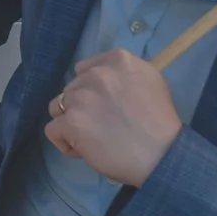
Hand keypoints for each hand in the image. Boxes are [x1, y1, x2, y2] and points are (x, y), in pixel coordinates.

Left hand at [45, 49, 180, 187]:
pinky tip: (83, 150)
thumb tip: (104, 79)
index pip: (86, 69)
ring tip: (91, 138)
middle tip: (104, 125)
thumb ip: (123, 74)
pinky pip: (52, 130)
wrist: (163, 154)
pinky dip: (64, 142)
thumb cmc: (161, 123)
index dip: (91, 90)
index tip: (105, 106)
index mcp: (118, 60)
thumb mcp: (151, 82)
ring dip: (70, 121)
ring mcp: (81, 97)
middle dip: (83, 107)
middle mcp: (97, 74)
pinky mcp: (71, 122)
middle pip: (72, 89)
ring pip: (58, 106)